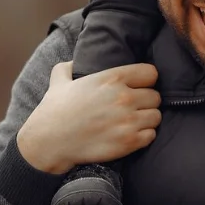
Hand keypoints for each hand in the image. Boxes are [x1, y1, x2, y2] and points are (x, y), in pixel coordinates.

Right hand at [16, 60, 161, 173]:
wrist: (48, 142)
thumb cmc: (54, 111)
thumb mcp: (59, 80)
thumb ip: (69, 67)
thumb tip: (73, 62)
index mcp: (112, 78)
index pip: (151, 73)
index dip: (145, 80)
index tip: (138, 87)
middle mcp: (124, 97)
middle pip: (156, 96)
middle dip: (146, 102)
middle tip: (134, 108)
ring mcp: (128, 120)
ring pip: (156, 116)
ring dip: (146, 120)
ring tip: (133, 122)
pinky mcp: (129, 142)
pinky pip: (151, 135)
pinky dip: (143, 136)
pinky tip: (131, 135)